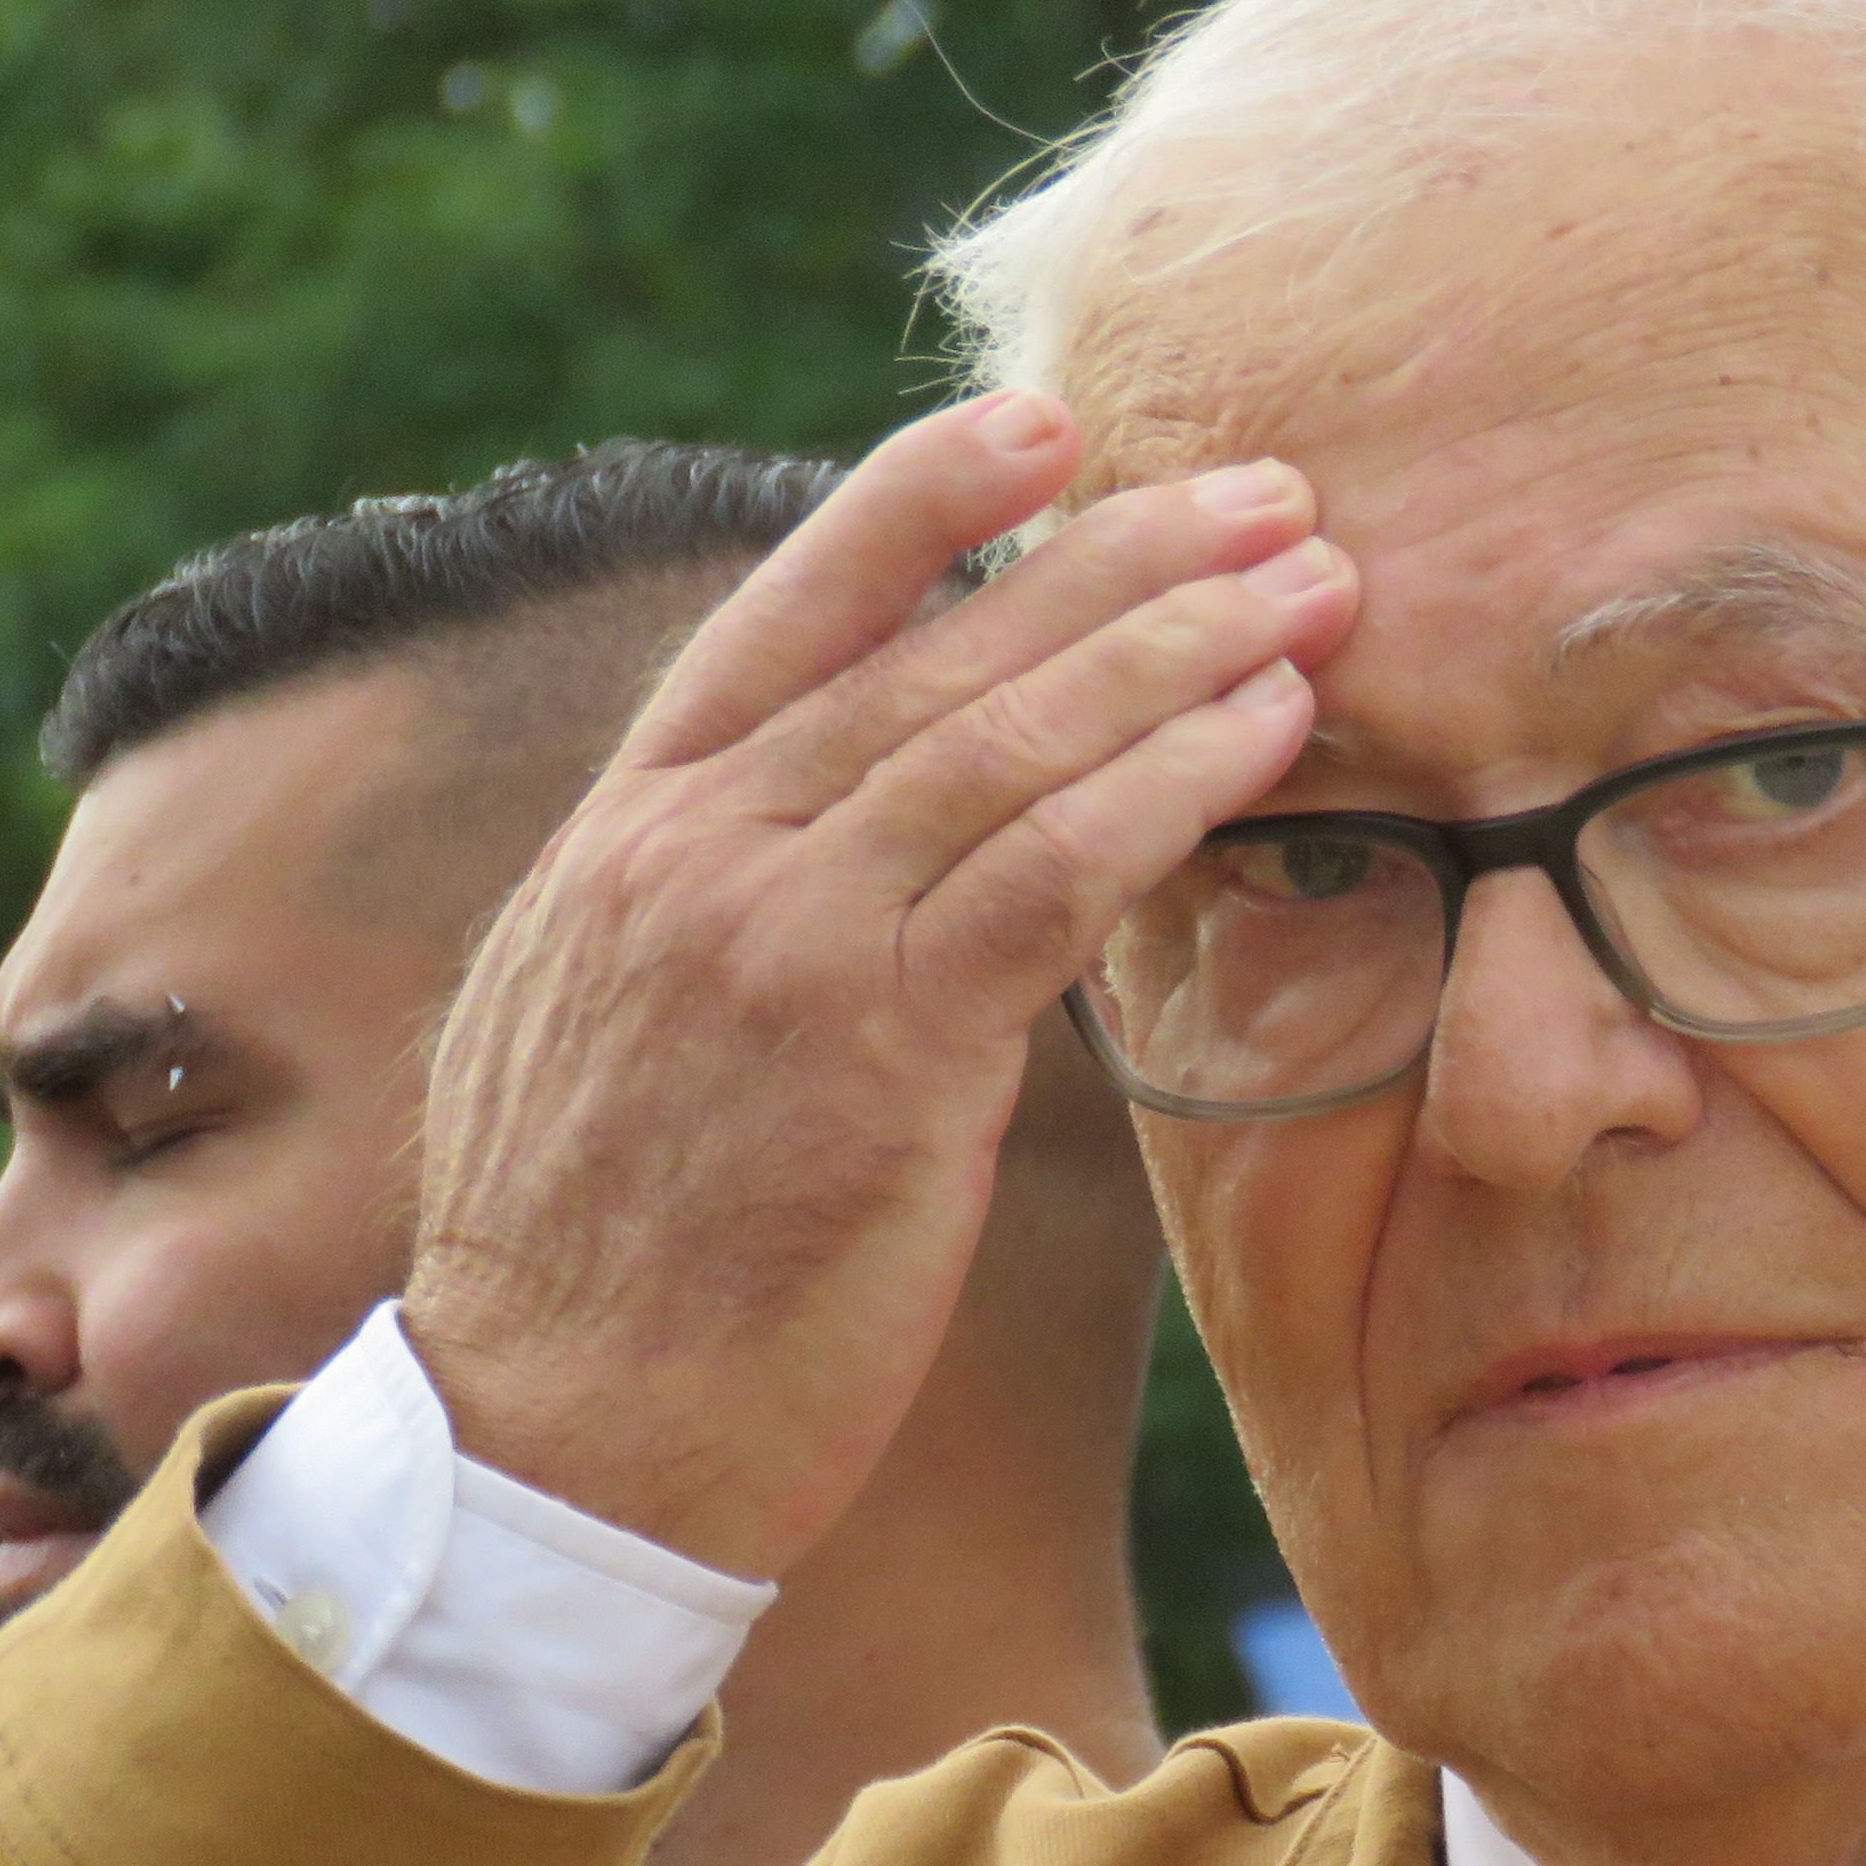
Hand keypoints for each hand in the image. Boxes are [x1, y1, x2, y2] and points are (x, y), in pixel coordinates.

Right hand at [402, 394, 1349, 1577]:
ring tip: (1313, 587)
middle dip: (1117, 550)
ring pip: (1007, 739)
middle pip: (935, 650)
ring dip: (1179, 644)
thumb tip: (807, 848)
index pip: (786, 614)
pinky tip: (1267, 730)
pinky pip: (1052, 873)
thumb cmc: (601, 1271)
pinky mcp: (877, 1053)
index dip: (922, 501)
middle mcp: (694, 855)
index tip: (1041, 418)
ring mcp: (781, 944)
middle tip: (1264, 490)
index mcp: (624, 837)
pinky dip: (1169, 782)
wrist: (552, 1447)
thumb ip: (700, 912)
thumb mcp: (597, 1032)